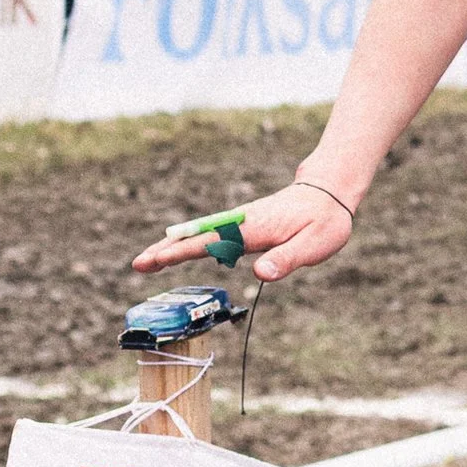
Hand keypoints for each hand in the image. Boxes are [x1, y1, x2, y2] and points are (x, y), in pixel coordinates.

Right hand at [130, 181, 357, 283]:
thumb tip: (260, 274)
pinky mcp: (243, 226)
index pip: (209, 244)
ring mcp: (239, 223)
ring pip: (200, 236)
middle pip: (195, 237)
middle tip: (137, 264)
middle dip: (165, 250)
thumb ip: (287, 259)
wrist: (329, 192)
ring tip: (147, 261)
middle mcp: (240, 223)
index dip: (180, 254)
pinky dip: (190, 243)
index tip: (154, 260)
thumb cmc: (324, 221)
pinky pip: (211, 236)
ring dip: (173, 247)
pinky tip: (178, 253)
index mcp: (252, 229)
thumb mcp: (314, 244)